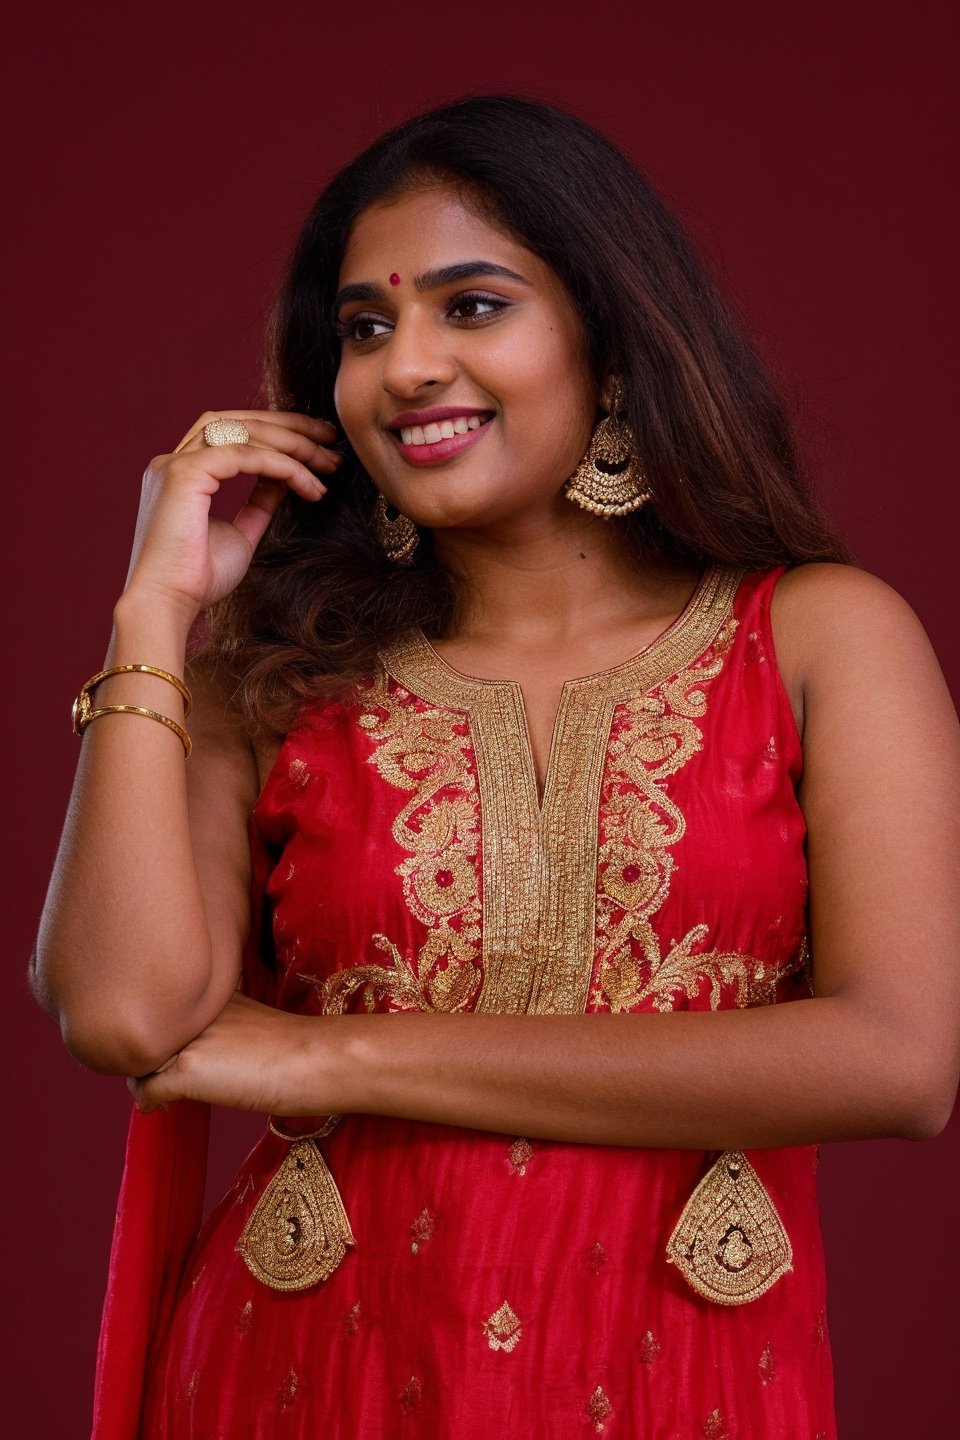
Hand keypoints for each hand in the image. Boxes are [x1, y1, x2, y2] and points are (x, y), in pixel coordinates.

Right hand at [123, 410, 340, 624]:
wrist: (168, 605)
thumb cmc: (199, 581)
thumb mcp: (240, 534)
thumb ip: (258, 503)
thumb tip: (282, 480)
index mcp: (183, 473)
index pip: (233, 433)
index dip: (278, 433)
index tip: (318, 447)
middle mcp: (174, 461)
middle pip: (239, 421)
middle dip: (290, 426)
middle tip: (331, 439)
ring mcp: (176, 464)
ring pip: (244, 431)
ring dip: (292, 443)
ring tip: (328, 463)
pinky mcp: (184, 474)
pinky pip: (245, 454)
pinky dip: (281, 465)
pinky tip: (307, 482)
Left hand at [127, 993, 328, 1114]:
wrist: (309, 1059)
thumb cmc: (287, 1047)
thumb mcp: (243, 1021)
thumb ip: (209, 1027)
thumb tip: (180, 1058)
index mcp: (203, 992)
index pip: (162, 1015)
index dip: (166, 1039)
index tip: (183, 1056)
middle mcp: (187, 1008)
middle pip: (147, 1038)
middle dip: (154, 1059)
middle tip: (179, 1076)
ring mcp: (184, 1037)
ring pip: (141, 1064)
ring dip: (152, 1078)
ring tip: (177, 1090)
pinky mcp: (184, 1068)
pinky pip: (145, 1092)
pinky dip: (153, 1103)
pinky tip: (168, 1106)